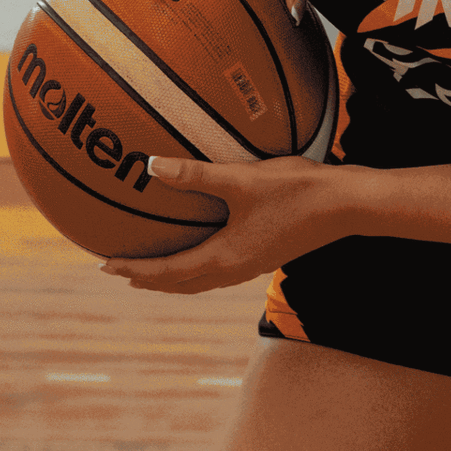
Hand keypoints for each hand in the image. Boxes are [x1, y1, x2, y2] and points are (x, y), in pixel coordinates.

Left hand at [99, 155, 349, 294]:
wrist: (346, 205)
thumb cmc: (295, 190)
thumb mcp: (242, 178)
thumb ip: (197, 174)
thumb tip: (152, 166)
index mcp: (224, 258)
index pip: (168, 271)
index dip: (135, 269)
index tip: (104, 266)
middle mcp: (235, 270)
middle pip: (182, 284)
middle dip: (150, 279)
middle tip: (120, 272)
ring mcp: (252, 265)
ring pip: (201, 281)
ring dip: (173, 277)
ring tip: (153, 269)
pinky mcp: (265, 255)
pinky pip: (219, 269)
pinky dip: (198, 266)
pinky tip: (204, 245)